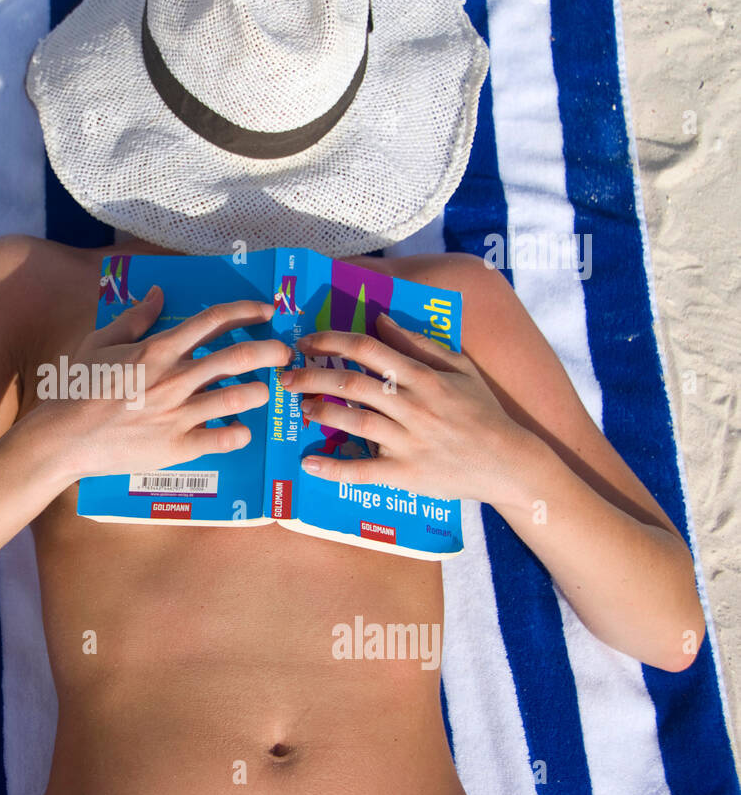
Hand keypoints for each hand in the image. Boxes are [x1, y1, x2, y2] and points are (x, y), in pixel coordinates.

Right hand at [34, 287, 292, 479]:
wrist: (63, 437)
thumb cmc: (78, 388)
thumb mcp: (99, 343)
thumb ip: (133, 318)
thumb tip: (159, 294)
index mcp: (157, 349)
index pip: (212, 321)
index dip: (245, 311)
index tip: (266, 311)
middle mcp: (174, 378)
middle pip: (237, 357)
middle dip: (270, 350)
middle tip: (285, 352)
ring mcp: (178, 414)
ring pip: (237, 397)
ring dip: (260, 391)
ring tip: (266, 390)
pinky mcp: (177, 447)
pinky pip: (222, 439)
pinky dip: (239, 433)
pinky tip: (242, 431)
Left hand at [281, 313, 532, 502]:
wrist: (510, 462)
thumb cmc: (483, 411)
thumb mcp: (460, 367)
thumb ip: (420, 342)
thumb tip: (382, 319)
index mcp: (424, 376)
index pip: (368, 349)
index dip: (331, 342)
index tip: (307, 343)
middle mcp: (414, 406)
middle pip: (352, 384)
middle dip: (311, 376)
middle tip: (285, 375)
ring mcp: (409, 441)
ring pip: (354, 421)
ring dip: (319, 412)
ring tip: (299, 406)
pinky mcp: (406, 474)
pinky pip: (364, 471)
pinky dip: (333, 468)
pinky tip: (308, 463)